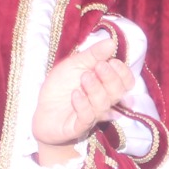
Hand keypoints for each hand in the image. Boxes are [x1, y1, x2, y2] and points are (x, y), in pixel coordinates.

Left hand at [33, 43, 133, 157]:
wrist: (42, 111)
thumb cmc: (61, 86)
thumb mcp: (74, 64)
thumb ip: (93, 54)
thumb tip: (111, 42)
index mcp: (106, 85)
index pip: (126, 82)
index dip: (123, 72)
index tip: (111, 61)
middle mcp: (103, 101)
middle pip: (118, 92)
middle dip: (110, 78)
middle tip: (98, 67)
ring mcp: (92, 115)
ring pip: (104, 104)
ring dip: (95, 89)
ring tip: (84, 77)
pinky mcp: (79, 126)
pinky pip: (87, 117)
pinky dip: (83, 104)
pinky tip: (75, 95)